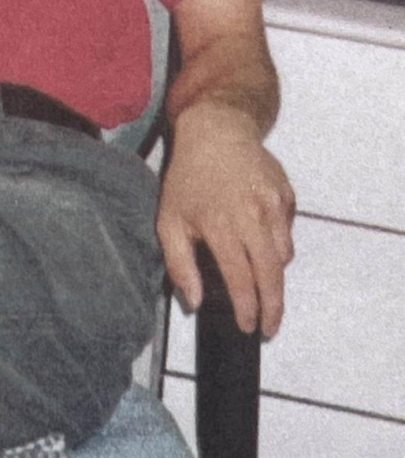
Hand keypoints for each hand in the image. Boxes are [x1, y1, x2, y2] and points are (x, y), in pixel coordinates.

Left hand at [157, 101, 294, 336]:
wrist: (216, 131)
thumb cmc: (188, 178)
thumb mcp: (169, 219)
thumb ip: (179, 264)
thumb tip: (196, 302)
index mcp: (221, 225)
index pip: (242, 280)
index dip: (248, 309)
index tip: (248, 327)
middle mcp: (252, 216)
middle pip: (272, 275)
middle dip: (273, 308)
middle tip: (270, 327)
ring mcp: (274, 205)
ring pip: (284, 255)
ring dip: (275, 275)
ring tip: (261, 281)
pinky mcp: (287, 195)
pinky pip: (288, 232)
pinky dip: (279, 244)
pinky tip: (261, 241)